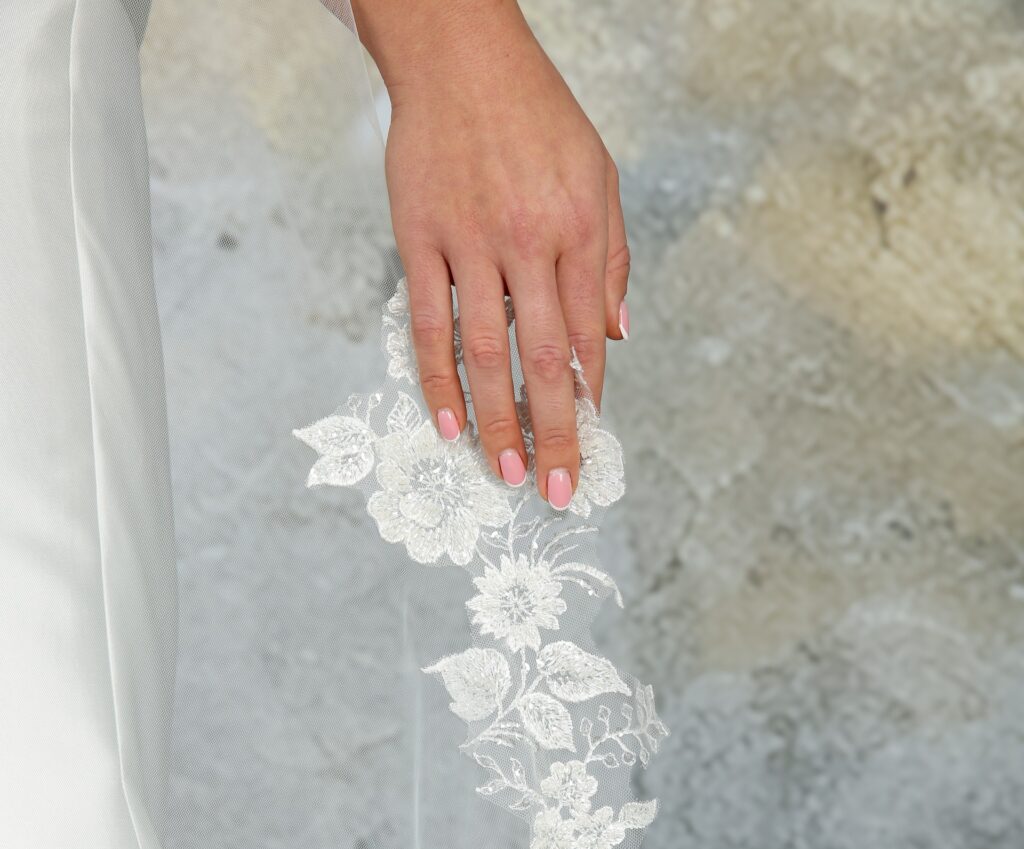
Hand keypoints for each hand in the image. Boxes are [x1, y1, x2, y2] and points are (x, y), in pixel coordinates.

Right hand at [354, 1, 628, 508]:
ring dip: (496, 420)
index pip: (587, 333)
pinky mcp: (419, 237)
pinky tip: (449, 422)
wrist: (459, 55)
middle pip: (542, 357)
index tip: (589, 444)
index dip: (588, 396)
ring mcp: (469, 241)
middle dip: (553, 432)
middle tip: (558, 489)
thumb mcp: (599, 174)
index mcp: (578, 227)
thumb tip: (615, 335)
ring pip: (484, 351)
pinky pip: (428, 322)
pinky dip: (437, 378)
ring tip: (506, 472)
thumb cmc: (535, 116)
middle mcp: (527, 239)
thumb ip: (610, 257)